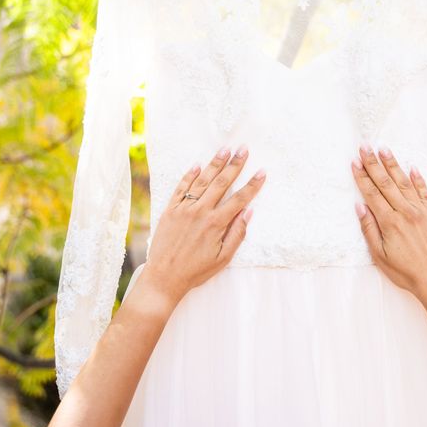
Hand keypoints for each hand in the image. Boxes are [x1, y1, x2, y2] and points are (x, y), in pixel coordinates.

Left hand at [141, 145, 265, 304]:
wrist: (164, 277)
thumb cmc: (196, 270)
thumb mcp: (223, 258)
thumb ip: (237, 233)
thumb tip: (249, 212)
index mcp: (216, 224)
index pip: (239, 199)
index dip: (252, 185)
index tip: (261, 172)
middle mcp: (200, 212)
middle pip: (221, 183)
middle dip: (235, 165)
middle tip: (244, 149)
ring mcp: (184, 209)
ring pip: (202, 181)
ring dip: (214, 164)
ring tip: (225, 149)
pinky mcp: (170, 210)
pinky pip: (181, 188)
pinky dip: (189, 175)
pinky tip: (198, 165)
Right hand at [351, 143, 426, 306]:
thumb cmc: (404, 271)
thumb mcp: (379, 255)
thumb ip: (369, 229)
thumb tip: (360, 206)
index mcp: (390, 222)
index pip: (372, 193)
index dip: (362, 177)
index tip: (354, 162)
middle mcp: (406, 212)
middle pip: (386, 183)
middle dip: (374, 163)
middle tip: (365, 146)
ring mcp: (421, 211)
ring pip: (404, 182)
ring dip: (393, 164)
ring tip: (384, 149)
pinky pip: (424, 191)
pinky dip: (417, 178)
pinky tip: (411, 167)